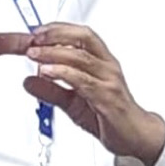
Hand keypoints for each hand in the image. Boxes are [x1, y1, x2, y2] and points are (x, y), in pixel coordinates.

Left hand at [23, 23, 164, 165]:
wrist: (136, 137)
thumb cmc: (111, 116)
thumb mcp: (73, 103)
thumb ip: (51, 91)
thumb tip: (28, 81)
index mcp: (101, 62)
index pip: (81, 36)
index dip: (58, 29)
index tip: (37, 30)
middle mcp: (107, 66)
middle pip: (83, 37)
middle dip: (56, 34)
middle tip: (33, 38)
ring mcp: (109, 80)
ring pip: (81, 57)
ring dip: (54, 52)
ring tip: (34, 54)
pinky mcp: (107, 97)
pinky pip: (83, 80)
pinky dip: (63, 73)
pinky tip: (48, 72)